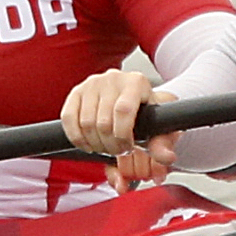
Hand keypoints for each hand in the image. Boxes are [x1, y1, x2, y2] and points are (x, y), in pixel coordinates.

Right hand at [61, 69, 176, 192]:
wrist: (134, 99)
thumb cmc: (146, 113)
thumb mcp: (160, 127)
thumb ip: (163, 144)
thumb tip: (166, 158)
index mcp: (136, 82)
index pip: (123, 111)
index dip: (122, 136)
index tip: (128, 148)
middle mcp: (113, 78)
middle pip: (103, 121)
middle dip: (110, 145)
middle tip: (117, 151)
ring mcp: (92, 83)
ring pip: (86, 122)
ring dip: (95, 143)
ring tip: (106, 147)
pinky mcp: (76, 92)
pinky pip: (68, 118)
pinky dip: (76, 137)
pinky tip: (88, 143)